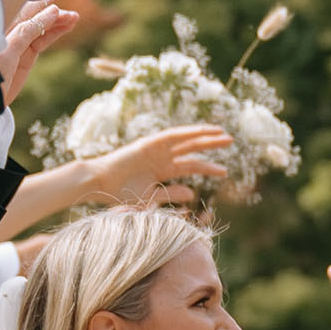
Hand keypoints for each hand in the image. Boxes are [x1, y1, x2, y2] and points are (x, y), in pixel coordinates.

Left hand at [0, 0, 80, 100]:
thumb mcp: (8, 52)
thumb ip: (27, 32)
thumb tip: (52, 11)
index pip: (23, 8)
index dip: (39, 1)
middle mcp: (8, 31)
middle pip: (34, 16)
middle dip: (52, 13)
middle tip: (71, 13)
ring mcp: (18, 43)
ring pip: (41, 28)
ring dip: (57, 22)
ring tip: (75, 18)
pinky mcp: (25, 56)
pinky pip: (42, 40)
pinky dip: (54, 34)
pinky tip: (66, 27)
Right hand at [91, 124, 233, 204]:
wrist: (99, 186)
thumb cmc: (120, 196)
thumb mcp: (150, 199)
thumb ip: (171, 194)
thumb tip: (192, 193)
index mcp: (162, 170)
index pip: (190, 166)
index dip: (208, 167)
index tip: (225, 171)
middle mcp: (161, 157)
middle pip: (191, 149)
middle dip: (211, 145)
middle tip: (231, 141)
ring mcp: (155, 149)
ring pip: (184, 140)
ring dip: (203, 135)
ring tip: (222, 134)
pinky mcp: (148, 143)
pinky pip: (172, 136)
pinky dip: (187, 132)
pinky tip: (202, 130)